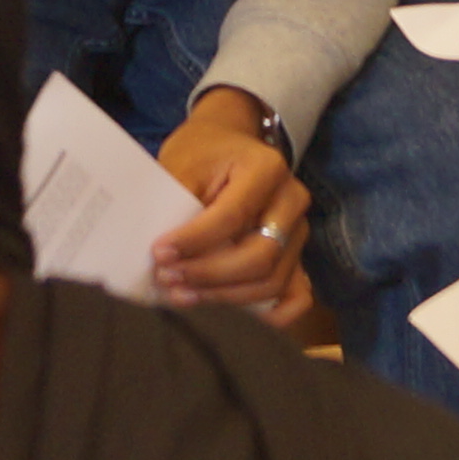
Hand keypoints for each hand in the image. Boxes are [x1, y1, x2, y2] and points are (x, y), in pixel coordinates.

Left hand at [151, 88, 316, 325]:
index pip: (232, 216)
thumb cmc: (204, 152)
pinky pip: (298, 295)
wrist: (230, 140)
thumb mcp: (184, 162)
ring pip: (272, 280)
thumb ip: (176, 203)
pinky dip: (274, 314)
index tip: (159, 253)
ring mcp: (299, 230)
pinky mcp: (296, 254)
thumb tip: (159, 254)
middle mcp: (292, 200)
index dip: (194, 241)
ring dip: (226, 297)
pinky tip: (238, 319)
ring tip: (183, 295)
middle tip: (168, 279)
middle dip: (210, 275)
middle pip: (260, 255)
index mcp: (267, 168)